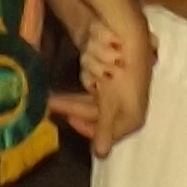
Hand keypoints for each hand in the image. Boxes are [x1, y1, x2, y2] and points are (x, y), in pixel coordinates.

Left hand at [53, 16, 154, 153]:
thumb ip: (104, 128)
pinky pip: (96, 89)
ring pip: (94, 102)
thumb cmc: (120, 73)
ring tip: (52, 97)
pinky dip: (83, 88)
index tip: (68, 120)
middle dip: (75, 110)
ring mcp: (122, 89)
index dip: (87, 128)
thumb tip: (101, 154)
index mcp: (134, 114)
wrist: (125, 33)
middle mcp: (130, 104)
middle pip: (99, 116)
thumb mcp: (111, 103)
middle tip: (52, 105)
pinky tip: (71, 85)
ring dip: (73, 101)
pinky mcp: (114, 75)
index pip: (109, 133)